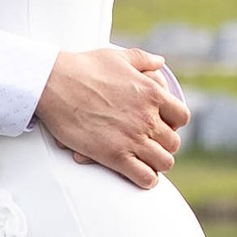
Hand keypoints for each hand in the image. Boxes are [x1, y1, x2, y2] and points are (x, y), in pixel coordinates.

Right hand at [36, 46, 189, 188]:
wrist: (54, 83)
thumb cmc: (84, 68)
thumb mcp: (118, 56)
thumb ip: (144, 59)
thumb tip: (160, 61)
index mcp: (153, 93)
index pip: (182, 117)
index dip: (174, 124)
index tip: (162, 126)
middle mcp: (147, 118)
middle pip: (173, 143)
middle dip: (164, 145)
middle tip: (150, 146)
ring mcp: (133, 138)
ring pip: (164, 162)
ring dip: (157, 164)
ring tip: (145, 162)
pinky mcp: (115, 156)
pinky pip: (145, 177)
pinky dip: (146, 180)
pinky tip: (139, 175)